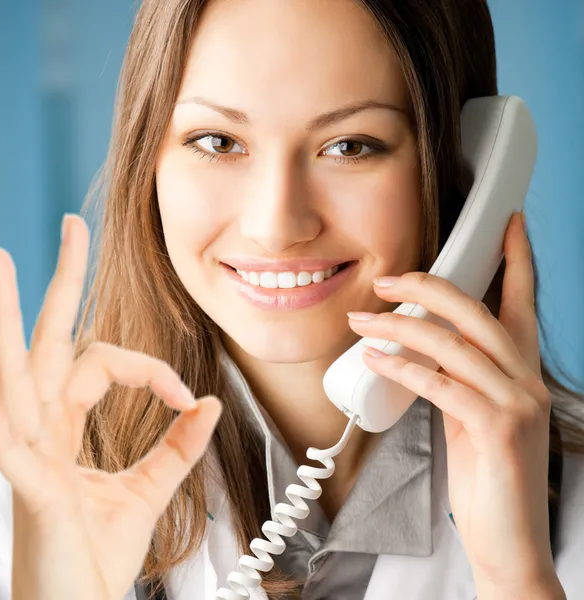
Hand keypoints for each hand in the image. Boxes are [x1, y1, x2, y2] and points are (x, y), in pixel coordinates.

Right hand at [0, 215, 221, 599]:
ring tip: (0, 262)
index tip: (187, 396)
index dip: (150, 368)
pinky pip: (3, 436)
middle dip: (54, 285)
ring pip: (15, 372)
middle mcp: (42, 429)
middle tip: (65, 230)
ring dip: (7, 316)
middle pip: (45, 342)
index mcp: (66, 426)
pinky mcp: (30, 487)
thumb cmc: (102, 556)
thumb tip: (210, 403)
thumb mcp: (152, 489)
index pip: (103, 364)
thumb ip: (179, 446)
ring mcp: (29, 454)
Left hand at [346, 212, 563, 596]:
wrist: (508, 536)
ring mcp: (516, 403)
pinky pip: (442, 385)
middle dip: (428, 288)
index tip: (509, 224)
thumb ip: (457, 376)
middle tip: (386, 281)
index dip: (517, 260)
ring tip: (362, 323)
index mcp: (521, 371)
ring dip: (399, 328)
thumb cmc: (486, 472)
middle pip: (477, 313)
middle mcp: (526, 379)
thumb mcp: (474, 413)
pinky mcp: (497, 430)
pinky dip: (403, 368)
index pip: (522, 303)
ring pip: (453, 345)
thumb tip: (413, 347)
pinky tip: (374, 360)